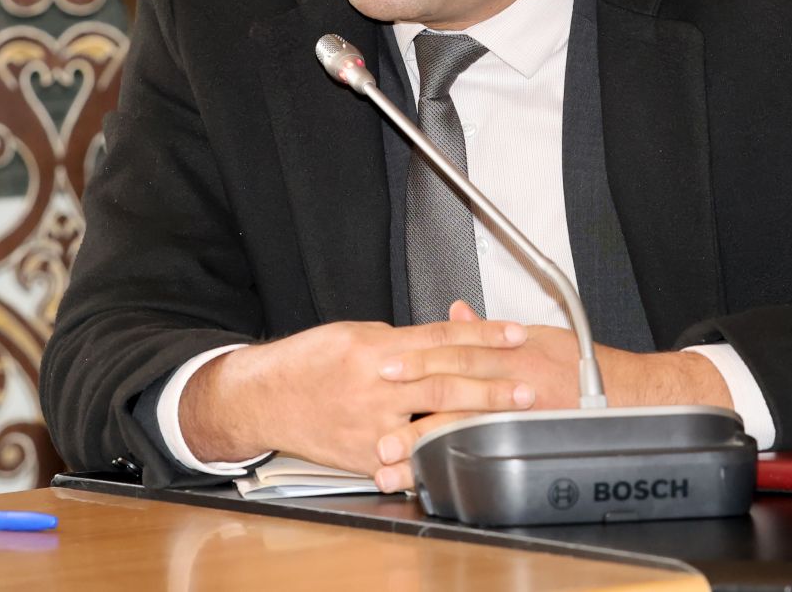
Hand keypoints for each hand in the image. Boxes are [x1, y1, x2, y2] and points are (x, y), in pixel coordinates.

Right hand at [177, 312, 535, 483]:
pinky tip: (465, 453)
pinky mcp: (366, 456)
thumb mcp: (355, 335)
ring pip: (433, 420)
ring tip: (508, 417)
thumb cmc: (308, 362)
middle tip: (527, 385)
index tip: (514, 334)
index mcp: (376, 350)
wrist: (264, 397)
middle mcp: (376, 386)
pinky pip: (408, 457)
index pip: (441, 338)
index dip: (482, 335)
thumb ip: (401, 340)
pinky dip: (436, 455)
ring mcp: (372, 425)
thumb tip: (440, 339)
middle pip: (446, 381)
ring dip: (475, 418)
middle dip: (492, 383)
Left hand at [370, 302, 735, 490]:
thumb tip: (456, 311)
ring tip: (393, 464)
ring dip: (426, 449)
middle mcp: (517, 382)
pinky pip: (488, 455)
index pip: (456, 350)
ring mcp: (524, 417)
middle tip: (377, 425)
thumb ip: (490, 329)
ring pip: (466, 432)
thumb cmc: (581, 364)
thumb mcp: (535, 334)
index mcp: (513, 350)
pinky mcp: (532, 442)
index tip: (383, 367)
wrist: (631, 394)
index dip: (418, 358)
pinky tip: (433, 479)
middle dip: (412, 408)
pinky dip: (456, 467)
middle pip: (455, 393)